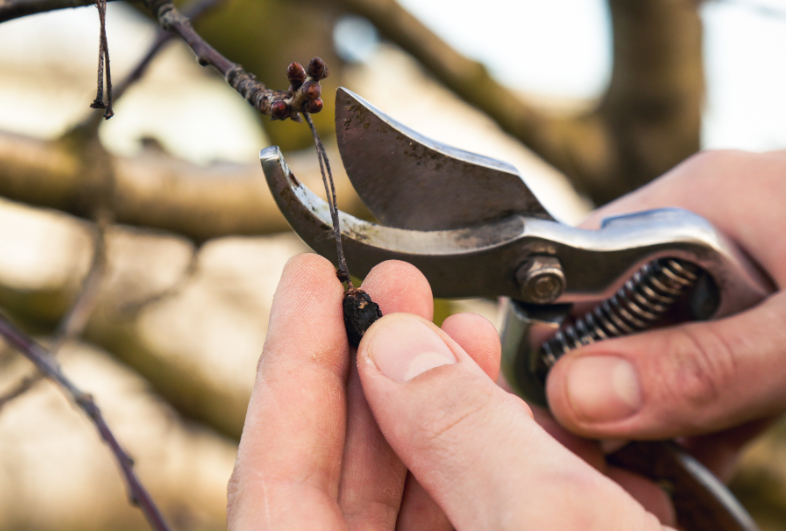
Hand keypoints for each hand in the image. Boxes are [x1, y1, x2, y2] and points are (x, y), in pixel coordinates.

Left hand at [228, 254, 674, 529]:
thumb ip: (460, 434)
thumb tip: (390, 349)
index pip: (272, 486)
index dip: (288, 369)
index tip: (309, 279)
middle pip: (335, 493)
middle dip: (370, 377)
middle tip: (397, 289)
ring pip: (405, 514)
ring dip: (432, 418)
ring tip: (462, 334)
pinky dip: (485, 472)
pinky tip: (513, 412)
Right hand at [545, 150, 785, 466]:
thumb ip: (716, 364)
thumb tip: (580, 393)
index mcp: (702, 202)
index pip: (575, 271)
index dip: (554, 349)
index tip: (561, 427)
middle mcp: (704, 237)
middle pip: (601, 321)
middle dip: (598, 396)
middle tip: (613, 469)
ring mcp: (736, 285)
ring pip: (647, 360)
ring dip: (646, 421)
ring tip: (650, 483)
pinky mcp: (765, 328)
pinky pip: (699, 381)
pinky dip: (692, 430)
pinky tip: (691, 477)